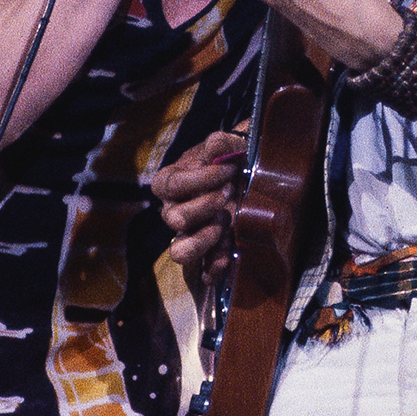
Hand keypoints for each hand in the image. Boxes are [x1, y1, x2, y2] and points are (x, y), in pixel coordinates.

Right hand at [151, 130, 243, 282]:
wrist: (247, 174)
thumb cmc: (228, 159)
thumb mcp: (226, 146)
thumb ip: (220, 144)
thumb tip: (215, 146)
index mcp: (169, 183)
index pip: (172, 185)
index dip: (200, 179)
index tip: (228, 169)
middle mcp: (173, 211)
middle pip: (174, 219)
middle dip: (205, 206)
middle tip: (229, 192)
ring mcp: (189, 235)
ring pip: (180, 251)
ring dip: (204, 239)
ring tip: (226, 222)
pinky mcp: (209, 252)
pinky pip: (203, 271)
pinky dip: (215, 267)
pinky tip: (229, 254)